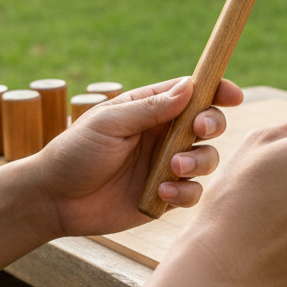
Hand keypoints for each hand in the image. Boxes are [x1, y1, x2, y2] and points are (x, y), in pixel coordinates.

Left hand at [20, 76, 242, 238]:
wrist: (54, 198)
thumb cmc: (75, 151)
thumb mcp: (110, 123)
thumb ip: (151, 108)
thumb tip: (190, 87)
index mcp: (151, 109)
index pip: (193, 93)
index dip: (217, 90)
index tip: (232, 94)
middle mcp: (164, 135)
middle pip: (208, 124)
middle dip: (212, 125)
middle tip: (198, 130)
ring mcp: (166, 166)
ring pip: (206, 159)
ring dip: (198, 162)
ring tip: (173, 169)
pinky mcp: (164, 197)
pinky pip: (192, 193)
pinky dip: (185, 192)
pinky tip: (163, 192)